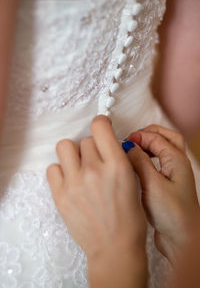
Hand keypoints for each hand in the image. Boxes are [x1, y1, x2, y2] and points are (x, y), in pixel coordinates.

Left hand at [46, 115, 146, 287]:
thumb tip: (107, 143)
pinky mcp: (60, 195)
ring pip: (65, 146)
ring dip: (73, 154)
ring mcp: (74, 182)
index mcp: (117, 165)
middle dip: (91, 148)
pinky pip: (53, 167)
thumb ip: (119, 158)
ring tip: (80, 168)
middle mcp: (94, 170)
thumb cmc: (129, 218)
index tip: (101, 129)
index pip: (99, 127)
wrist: (114, 248)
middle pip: (84, 140)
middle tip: (96, 163)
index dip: (100, 124)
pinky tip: (71, 181)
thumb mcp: (133, 182)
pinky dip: (61, 171)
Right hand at [125, 124, 199, 264]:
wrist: (182, 239)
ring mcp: (174, 174)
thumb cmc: (172, 214)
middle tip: (132, 138)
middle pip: (167, 137)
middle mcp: (178, 164)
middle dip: (149, 133)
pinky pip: (159, 162)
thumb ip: (140, 162)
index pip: (157, 137)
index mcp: (177, 160)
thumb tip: (128, 146)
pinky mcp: (167, 184)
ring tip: (133, 149)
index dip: (139, 136)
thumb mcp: (152, 184)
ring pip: (163, 149)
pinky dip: (149, 157)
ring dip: (149, 144)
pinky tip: (137, 165)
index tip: (124, 141)